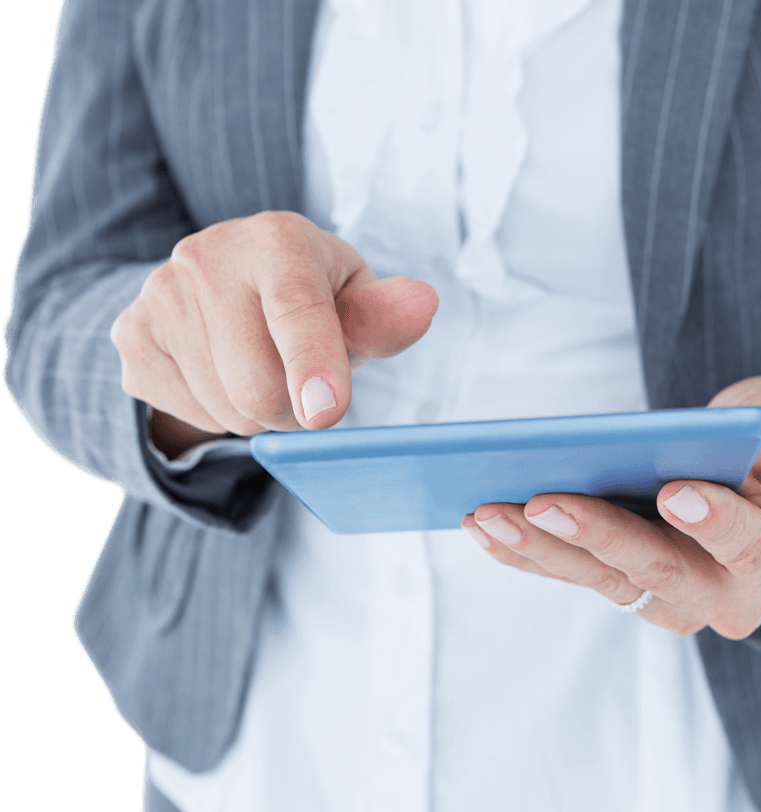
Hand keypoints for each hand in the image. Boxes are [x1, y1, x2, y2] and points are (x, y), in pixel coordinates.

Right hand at [110, 211, 437, 454]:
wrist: (225, 282)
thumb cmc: (310, 295)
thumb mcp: (353, 300)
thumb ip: (384, 316)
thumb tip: (422, 305)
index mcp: (278, 240)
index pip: (297, 311)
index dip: (315, 365)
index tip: (326, 412)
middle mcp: (208, 257)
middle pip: (260, 388)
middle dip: (295, 410)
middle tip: (306, 386)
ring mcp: (161, 295)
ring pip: (226, 411)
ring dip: (258, 415)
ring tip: (262, 369)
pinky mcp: (131, 335)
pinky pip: (187, 414)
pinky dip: (217, 413)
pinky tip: (223, 372)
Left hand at [462, 376, 760, 638]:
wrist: (755, 487)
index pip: (753, 548)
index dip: (715, 524)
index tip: (673, 492)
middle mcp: (728, 597)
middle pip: (661, 574)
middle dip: (599, 539)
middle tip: (542, 504)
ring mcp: (672, 601)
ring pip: (605, 582)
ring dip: (542, 549)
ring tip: (489, 513)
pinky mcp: (627, 590)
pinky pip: (574, 577)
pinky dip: (527, 554)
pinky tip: (484, 527)